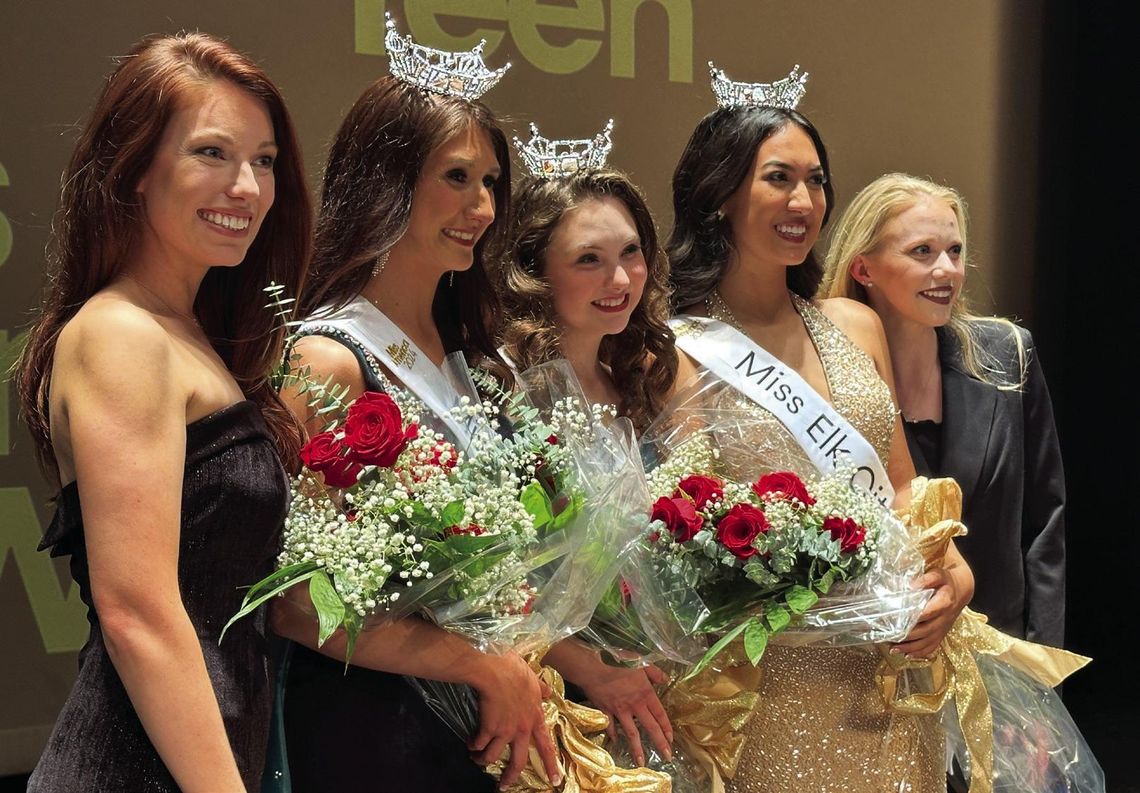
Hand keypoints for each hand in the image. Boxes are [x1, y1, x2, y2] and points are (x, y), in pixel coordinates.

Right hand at [468, 652, 560, 789]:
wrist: (495, 670)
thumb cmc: (515, 670)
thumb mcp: (533, 679)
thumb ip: (541, 689)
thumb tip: (548, 691)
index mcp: (535, 718)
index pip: (546, 745)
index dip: (551, 764)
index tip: (555, 779)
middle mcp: (522, 729)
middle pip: (518, 761)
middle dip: (510, 777)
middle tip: (503, 786)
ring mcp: (505, 730)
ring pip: (493, 756)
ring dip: (483, 760)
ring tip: (477, 759)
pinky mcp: (488, 728)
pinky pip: (479, 744)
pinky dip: (473, 746)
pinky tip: (470, 743)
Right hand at [579, 664, 672, 765]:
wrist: (594, 671)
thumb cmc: (618, 665)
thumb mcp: (641, 663)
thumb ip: (654, 672)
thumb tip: (665, 679)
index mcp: (646, 694)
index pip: (660, 714)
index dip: (667, 728)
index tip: (671, 740)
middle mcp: (635, 706)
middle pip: (650, 728)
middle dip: (660, 743)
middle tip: (667, 757)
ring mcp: (620, 711)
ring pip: (632, 734)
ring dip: (637, 749)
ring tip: (641, 763)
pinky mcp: (607, 712)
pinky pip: (611, 727)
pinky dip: (613, 735)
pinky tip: (616, 742)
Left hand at [892, 566, 964, 658]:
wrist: (962, 590)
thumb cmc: (946, 582)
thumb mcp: (938, 575)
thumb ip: (926, 579)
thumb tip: (910, 586)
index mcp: (944, 602)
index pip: (927, 612)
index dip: (911, 617)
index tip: (894, 618)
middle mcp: (945, 618)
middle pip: (925, 630)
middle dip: (906, 635)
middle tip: (888, 636)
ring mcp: (944, 628)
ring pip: (927, 642)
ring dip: (910, 647)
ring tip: (892, 648)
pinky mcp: (942, 634)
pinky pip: (932, 646)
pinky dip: (919, 653)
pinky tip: (906, 655)